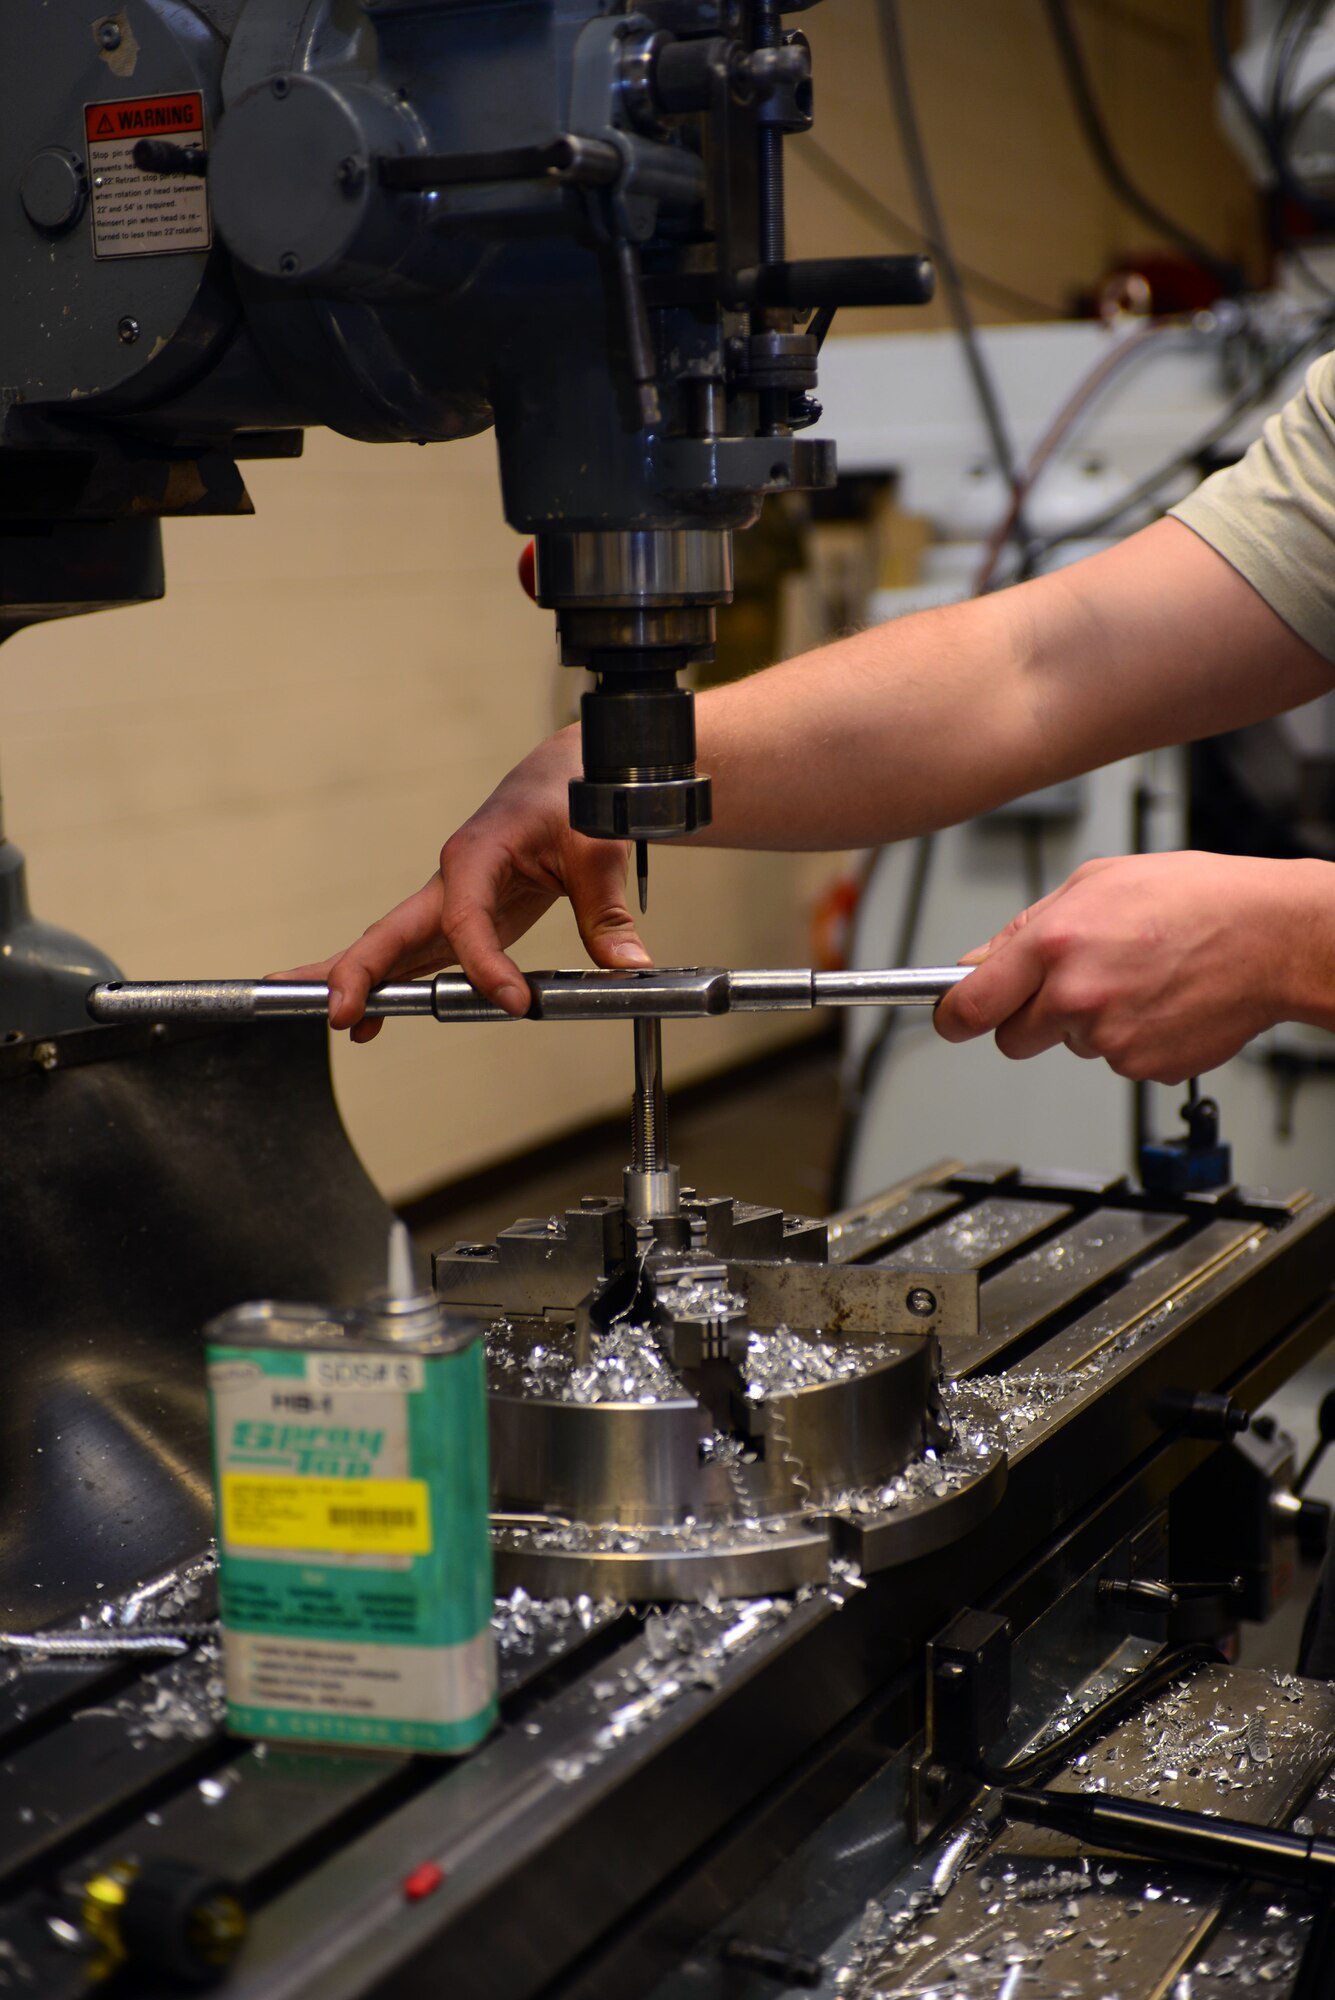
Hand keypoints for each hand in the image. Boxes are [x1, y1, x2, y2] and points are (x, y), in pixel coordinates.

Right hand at [276, 729, 650, 1039]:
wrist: (565, 778)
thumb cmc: (573, 800)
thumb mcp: (596, 848)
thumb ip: (606, 910)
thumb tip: (629, 963)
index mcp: (475, 854)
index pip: (467, 919)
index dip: (485, 965)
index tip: (516, 1003)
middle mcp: (449, 881)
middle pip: (393, 931)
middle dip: (360, 972)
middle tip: (338, 1012)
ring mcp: (447, 904)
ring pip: (391, 947)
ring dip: (356, 983)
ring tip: (330, 1022)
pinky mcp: (458, 922)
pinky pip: (416, 958)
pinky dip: (390, 988)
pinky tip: (369, 1024)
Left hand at [933, 851, 1307, 1083]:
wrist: (1270, 937)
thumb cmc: (1194, 899)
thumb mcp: (1095, 882)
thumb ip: (1025, 927)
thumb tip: (977, 962)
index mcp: (1052, 944)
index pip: (969, 1005)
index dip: (952, 1016)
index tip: (950, 1019)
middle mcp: (1074, 995)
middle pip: (1011, 1038)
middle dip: (1028, 1017)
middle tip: (1071, 985)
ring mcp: (1107, 1037)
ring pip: (1068, 1045)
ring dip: (1088, 1021)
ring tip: (1135, 977)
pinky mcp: (1140, 1066)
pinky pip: (1112, 1059)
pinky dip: (1128, 1037)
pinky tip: (1157, 1001)